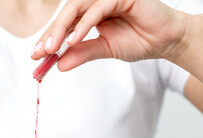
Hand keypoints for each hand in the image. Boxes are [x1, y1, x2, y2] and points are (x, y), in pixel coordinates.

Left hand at [31, 0, 188, 70]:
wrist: (166, 41)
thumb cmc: (139, 42)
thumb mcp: (105, 50)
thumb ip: (82, 53)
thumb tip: (59, 65)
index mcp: (91, 14)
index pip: (65, 24)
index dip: (49, 38)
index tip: (36, 55)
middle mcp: (96, 2)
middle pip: (66, 14)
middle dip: (51, 34)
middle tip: (39, 52)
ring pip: (77, 7)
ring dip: (62, 28)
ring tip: (52, 48)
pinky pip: (97, 8)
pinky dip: (84, 25)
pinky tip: (73, 40)